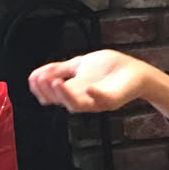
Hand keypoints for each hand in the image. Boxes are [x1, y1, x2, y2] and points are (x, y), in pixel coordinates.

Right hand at [28, 49, 153, 113]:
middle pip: (60, 101)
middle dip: (48, 90)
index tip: (33, 78)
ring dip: (64, 94)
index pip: (51, 95)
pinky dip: (95, 95)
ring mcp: (96, 101)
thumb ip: (59, 69)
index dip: (40, 88)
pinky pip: (102, 101)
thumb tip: (35, 73)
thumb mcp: (79, 65)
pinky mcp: (112, 100)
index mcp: (72, 92)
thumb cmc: (109, 69)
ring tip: (56, 82)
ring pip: (76, 105)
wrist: (135, 71)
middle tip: (42, 79)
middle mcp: (82, 100)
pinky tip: (89, 87)